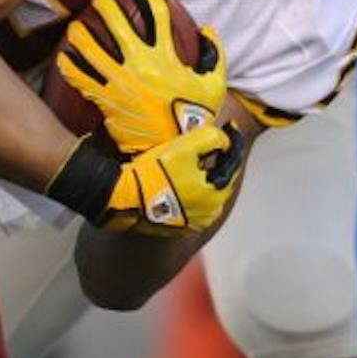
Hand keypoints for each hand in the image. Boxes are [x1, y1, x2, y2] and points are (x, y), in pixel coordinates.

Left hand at [57, 0, 225, 155]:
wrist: (173, 148)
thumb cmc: (193, 118)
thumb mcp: (214, 84)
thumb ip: (214, 54)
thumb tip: (208, 30)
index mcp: (166, 57)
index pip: (157, 14)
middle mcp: (140, 64)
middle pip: (117, 24)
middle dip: (106, 6)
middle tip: (99, 0)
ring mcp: (120, 81)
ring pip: (92, 49)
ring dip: (81, 34)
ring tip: (75, 27)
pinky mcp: (106, 99)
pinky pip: (82, 79)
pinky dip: (71, 67)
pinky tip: (64, 58)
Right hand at [101, 123, 244, 234]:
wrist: (124, 197)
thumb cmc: (155, 173)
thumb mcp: (185, 147)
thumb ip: (212, 138)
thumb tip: (225, 140)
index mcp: (216, 195)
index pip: (232, 164)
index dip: (232, 144)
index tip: (229, 128)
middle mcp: (209, 214)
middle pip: (220, 181)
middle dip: (216, 162)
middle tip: (207, 145)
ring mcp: (193, 224)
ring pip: (206, 194)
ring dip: (203, 178)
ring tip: (190, 162)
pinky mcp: (178, 228)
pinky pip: (191, 205)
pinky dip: (190, 192)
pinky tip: (177, 180)